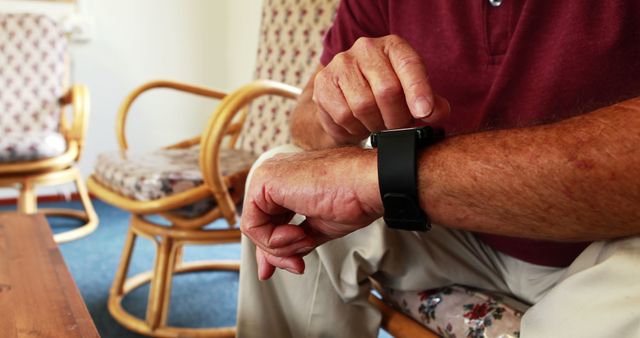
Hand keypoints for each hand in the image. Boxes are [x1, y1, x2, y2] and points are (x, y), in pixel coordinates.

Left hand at [240, 147, 380, 279]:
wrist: (366, 185)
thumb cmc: (352, 200)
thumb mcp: (315, 230)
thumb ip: (291, 243)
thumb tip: (270, 265)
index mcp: (286, 182)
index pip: (268, 221)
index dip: (275, 250)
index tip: (293, 266)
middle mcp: (273, 176)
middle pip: (260, 227)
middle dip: (277, 253)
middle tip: (298, 265)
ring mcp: (266, 176)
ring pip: (255, 229)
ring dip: (281, 247)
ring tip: (306, 239)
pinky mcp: (263, 182)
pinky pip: (253, 225)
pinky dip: (274, 240)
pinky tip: (298, 233)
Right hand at [313, 34, 449, 144]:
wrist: (346, 95)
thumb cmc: (385, 94)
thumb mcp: (412, 94)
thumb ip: (430, 103)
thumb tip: (437, 113)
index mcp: (393, 46)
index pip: (409, 65)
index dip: (418, 90)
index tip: (424, 112)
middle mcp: (365, 48)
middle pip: (387, 91)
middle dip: (396, 118)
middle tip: (396, 127)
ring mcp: (341, 64)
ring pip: (363, 106)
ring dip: (374, 125)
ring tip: (376, 124)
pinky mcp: (322, 84)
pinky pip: (343, 116)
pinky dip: (354, 129)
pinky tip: (357, 124)